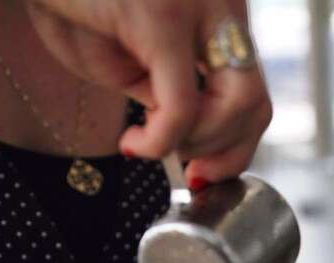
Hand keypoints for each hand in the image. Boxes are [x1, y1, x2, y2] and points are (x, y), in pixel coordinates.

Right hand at [26, 0, 271, 182]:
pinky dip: (160, 142)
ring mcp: (198, 4)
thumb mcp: (133, 67)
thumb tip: (189, 138)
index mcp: (219, 18)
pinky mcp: (163, 15)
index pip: (255, 97)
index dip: (236, 149)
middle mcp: (221, 6)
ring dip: (194, 145)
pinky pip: (182, 107)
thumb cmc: (75, 10)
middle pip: (257, 105)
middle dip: (227, 157)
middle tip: (191, 174)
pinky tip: (132, 144)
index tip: (202, 174)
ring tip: (148, 143)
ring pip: (238, 104)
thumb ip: (169, 97)